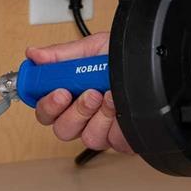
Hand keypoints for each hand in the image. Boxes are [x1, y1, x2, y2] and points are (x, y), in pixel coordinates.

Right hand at [24, 32, 131, 153]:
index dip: (47, 105)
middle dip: (76, 112)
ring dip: (100, 115)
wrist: (155, 66)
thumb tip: (34, 55)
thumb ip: (62, 55)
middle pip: (62, 130)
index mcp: (71, 95)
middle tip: (89, 94)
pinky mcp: (123, 140)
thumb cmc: (125, 58)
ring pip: (88, 137)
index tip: (59, 92)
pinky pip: (114, 142)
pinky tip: (123, 107)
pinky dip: (119, 123)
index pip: (46, 111)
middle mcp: (84, 115)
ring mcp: (103, 129)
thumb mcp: (93, 48)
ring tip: (111, 95)